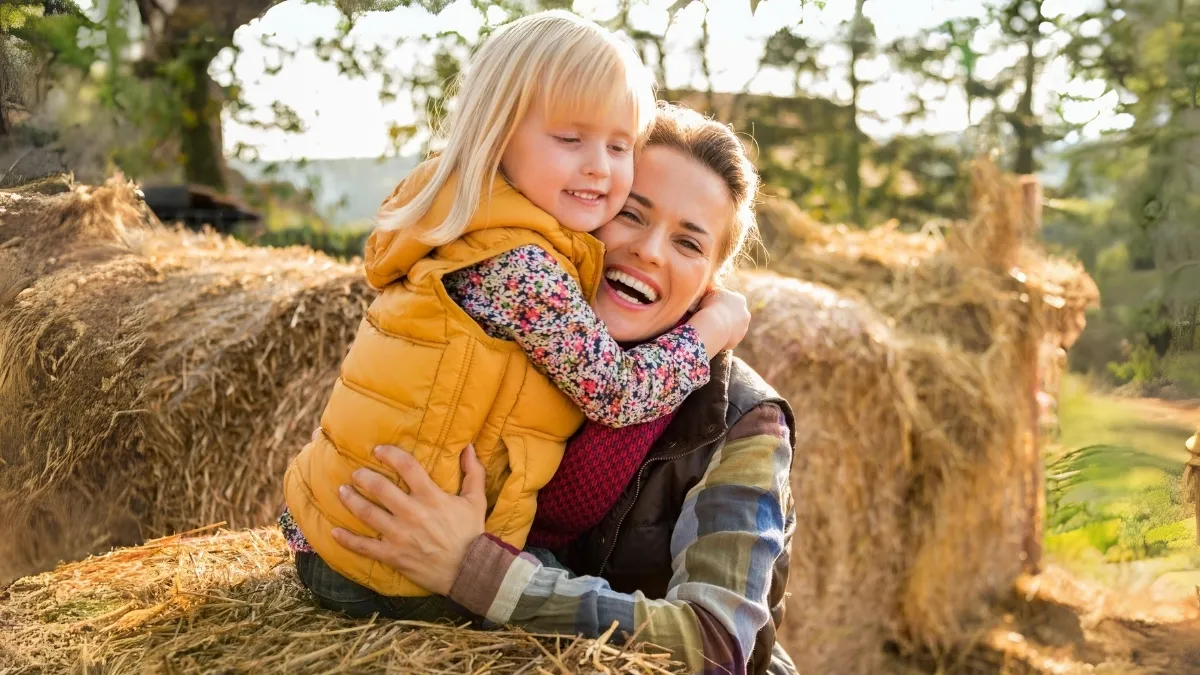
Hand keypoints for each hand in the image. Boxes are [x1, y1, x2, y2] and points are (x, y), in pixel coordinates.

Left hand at [330, 444, 487, 595]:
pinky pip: (364, 547)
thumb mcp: (477, 500)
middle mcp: (413, 513)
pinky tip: (334, 531)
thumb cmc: (472, 533)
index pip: (407, 466)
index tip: (378, 450)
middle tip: (356, 473)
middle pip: (380, 488)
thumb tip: (469, 446)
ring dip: (351, 500)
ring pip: (367, 513)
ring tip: (343, 491)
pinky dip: (347, 539)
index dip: (390, 454)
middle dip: (363, 477)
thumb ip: (473, 472)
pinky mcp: (393, 555)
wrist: (470, 570)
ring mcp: (400, 535)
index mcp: (432, 497)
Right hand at [693, 288, 750, 351]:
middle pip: (735, 314)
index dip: (721, 304)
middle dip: (726, 316)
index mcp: (739, 299)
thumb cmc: (709, 306)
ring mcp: (743, 327)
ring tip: (712, 328)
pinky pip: (730, 337)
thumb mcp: (709, 291)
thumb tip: (709, 285)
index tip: (712, 308)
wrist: (713, 324)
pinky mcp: (738, 338)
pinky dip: (724, 336)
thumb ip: (713, 289)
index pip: (731, 301)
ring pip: (734, 326)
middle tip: (713, 319)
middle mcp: (745, 313)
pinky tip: (714, 335)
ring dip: (726, 327)